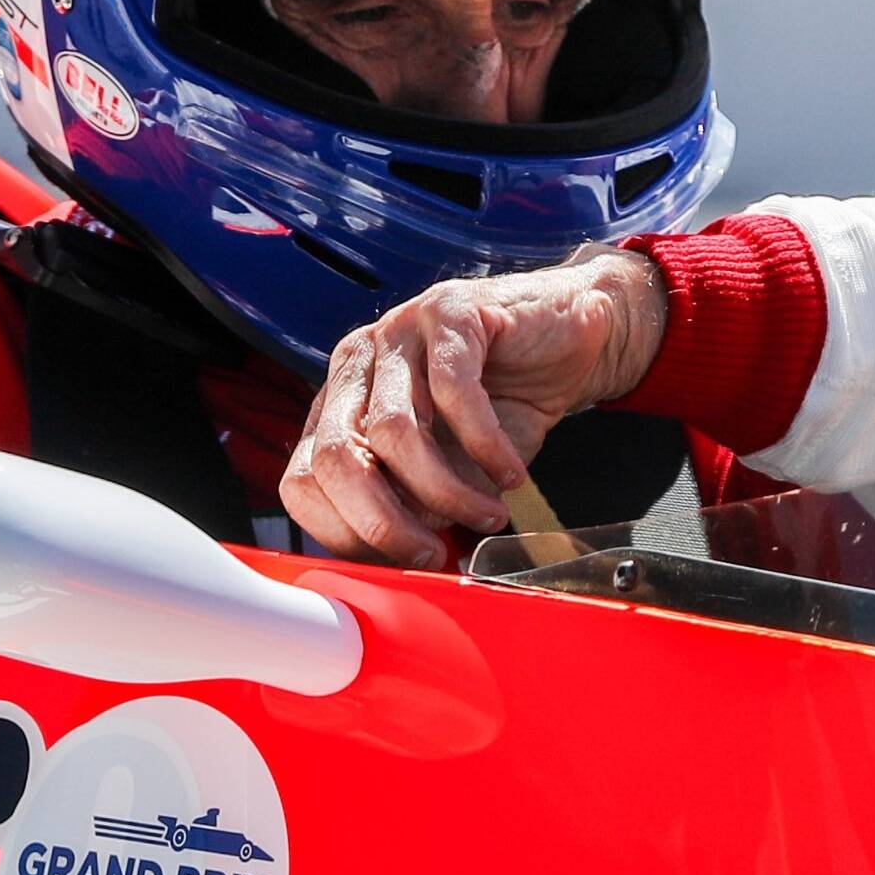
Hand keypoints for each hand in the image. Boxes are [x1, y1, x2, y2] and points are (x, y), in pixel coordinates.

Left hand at [281, 252, 668, 567]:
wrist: (572, 334)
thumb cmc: (506, 404)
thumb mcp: (452, 467)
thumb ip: (415, 504)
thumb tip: (399, 564)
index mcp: (341, 404)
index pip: (303, 479)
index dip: (346, 532)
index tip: (400, 560)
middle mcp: (358, 364)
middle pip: (333, 456)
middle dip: (384, 521)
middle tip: (433, 551)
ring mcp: (398, 331)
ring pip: (393, 431)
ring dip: (445, 491)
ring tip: (488, 514)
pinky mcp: (449, 310)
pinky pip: (453, 391)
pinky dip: (484, 447)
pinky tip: (510, 474)